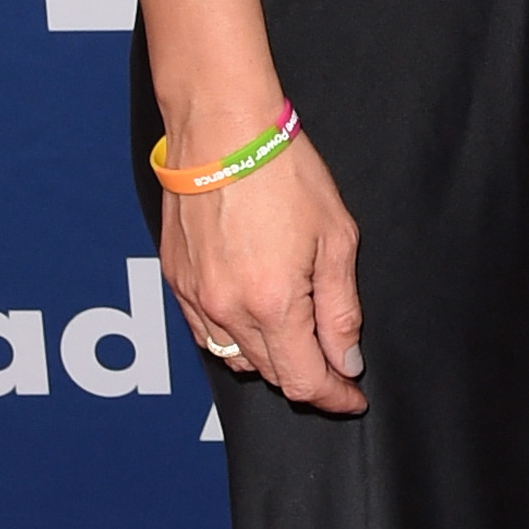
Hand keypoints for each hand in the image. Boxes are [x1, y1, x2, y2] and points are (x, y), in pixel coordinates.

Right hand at [159, 134, 366, 411]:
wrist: (222, 129)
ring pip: (236, 359)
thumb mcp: (335, 239)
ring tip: (299, 339)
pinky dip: (234, 339)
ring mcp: (196, 297)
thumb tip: (346, 359)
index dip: (334, 397)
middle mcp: (227, 310)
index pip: (305, 381)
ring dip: (271, 360)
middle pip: (271, 375)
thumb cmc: (282, 172)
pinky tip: (255, 319)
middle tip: (336, 366)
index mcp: (272, 304)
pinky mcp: (176, 280)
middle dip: (308, 377)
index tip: (352, 398)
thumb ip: (340, 309)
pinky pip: (206, 334)